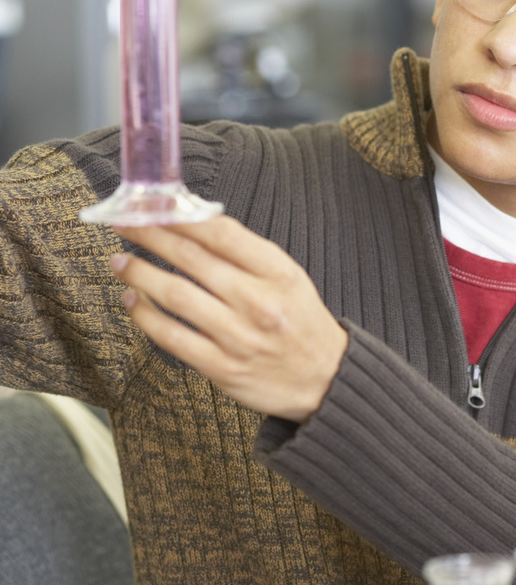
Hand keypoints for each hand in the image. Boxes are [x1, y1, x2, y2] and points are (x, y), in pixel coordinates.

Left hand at [110, 217, 348, 423]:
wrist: (325, 380)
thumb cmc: (300, 323)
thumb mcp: (287, 277)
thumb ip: (246, 253)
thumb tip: (193, 223)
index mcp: (277, 272)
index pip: (220, 233)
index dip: (180, 215)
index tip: (152, 205)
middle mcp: (258, 301)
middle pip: (191, 259)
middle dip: (149, 236)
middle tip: (124, 224)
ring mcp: (238, 336)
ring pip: (175, 296)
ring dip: (140, 274)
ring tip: (121, 262)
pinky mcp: (222, 368)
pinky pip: (172, 337)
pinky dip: (146, 316)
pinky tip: (133, 301)